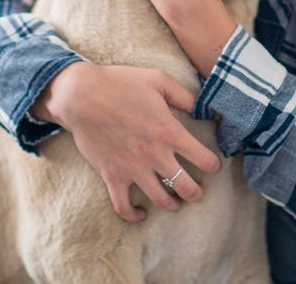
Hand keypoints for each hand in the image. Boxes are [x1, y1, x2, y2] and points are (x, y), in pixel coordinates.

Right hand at [39, 62, 222, 221]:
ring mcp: (133, 168)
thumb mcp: (158, 80)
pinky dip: (133, 215)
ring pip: (161, 200)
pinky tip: (141, 214)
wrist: (82, 96)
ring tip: (176, 203)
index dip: (213, 165)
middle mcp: (155, 155)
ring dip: (173, 205)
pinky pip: (123, 206)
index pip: (204, 159)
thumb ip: (184, 95)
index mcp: (169, 131)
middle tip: (198, 192)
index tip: (213, 165)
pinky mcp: (112, 175)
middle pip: (186, 187)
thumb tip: (202, 108)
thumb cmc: (120, 84)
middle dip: (197, 193)